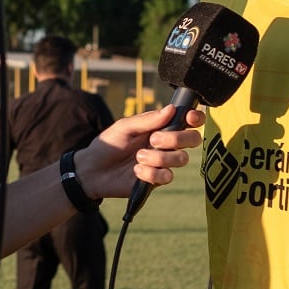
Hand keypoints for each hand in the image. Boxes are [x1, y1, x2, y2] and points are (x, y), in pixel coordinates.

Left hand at [75, 104, 206, 197]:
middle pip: (193, 139)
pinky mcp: (157, 179)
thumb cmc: (109, 143)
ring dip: (159, 157)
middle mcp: (167, 144)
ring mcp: (163, 162)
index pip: (188, 121)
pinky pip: (167, 176)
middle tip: (154, 139)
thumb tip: (171, 109)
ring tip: (138, 157)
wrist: (93, 169)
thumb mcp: (125, 126)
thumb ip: (148, 119)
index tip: (190, 117)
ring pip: (181, 159)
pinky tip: (136, 171)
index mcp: (161, 127)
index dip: (195, 118)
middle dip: (178, 139)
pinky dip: (151, 173)